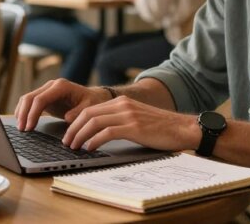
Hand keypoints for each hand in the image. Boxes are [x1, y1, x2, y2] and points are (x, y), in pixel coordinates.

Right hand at [14, 78, 109, 131]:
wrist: (93, 97)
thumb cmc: (92, 102)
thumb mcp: (89, 107)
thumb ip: (79, 112)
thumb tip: (68, 118)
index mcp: (61, 86)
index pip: (40, 99)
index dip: (33, 113)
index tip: (29, 127)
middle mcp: (51, 85)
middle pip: (30, 97)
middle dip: (24, 114)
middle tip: (22, 129)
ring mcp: (47, 89)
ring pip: (27, 98)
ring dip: (21, 112)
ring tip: (20, 128)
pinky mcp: (45, 96)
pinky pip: (30, 102)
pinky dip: (24, 110)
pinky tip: (21, 121)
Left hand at [62, 96, 200, 151]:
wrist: (183, 128)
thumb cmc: (161, 128)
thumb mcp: (137, 119)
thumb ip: (120, 120)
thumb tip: (100, 133)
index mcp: (122, 102)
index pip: (91, 108)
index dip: (76, 120)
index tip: (68, 131)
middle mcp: (122, 105)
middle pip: (88, 114)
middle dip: (73, 128)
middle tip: (66, 141)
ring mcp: (128, 115)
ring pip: (94, 122)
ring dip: (80, 135)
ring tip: (73, 147)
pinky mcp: (134, 127)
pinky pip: (107, 132)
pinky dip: (94, 140)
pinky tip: (89, 148)